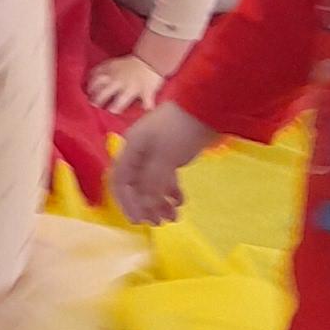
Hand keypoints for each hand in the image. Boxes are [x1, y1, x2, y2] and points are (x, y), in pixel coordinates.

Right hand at [88, 56, 164, 115]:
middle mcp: (118, 81)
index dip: (113, 108)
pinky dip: (92, 75)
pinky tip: (90, 79)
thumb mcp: (150, 91)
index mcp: (129, 89)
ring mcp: (113, 71)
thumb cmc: (150, 77)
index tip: (110, 111)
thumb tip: (147, 109)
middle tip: (94, 105)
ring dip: (92, 88)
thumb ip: (147, 101)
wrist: (149, 59)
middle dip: (98, 100)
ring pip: (97, 81)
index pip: (118, 102)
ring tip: (89, 93)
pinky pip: (98, 69)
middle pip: (104, 92)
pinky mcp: (110, 64)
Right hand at [109, 103, 217, 225]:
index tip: (139, 221)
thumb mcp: (164, 158)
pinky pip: (166, 177)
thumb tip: (144, 206)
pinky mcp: (173, 153)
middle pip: (136, 185)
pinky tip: (181, 201)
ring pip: (152, 183)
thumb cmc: (180, 130)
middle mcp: (140, 152)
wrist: (208, 106)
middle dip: (146, 206)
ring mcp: (157, 152)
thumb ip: (152, 184)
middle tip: (160, 223)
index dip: (127, 202)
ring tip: (174, 217)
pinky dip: (171, 191)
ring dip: (160, 202)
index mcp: (132, 149)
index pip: (121, 181)